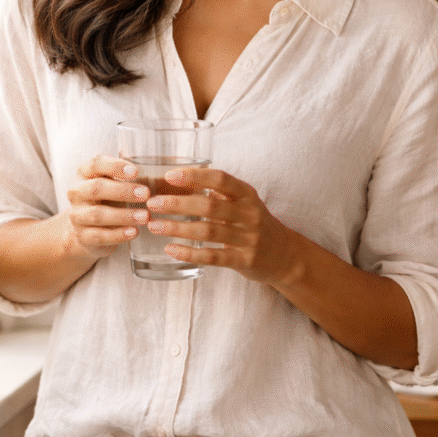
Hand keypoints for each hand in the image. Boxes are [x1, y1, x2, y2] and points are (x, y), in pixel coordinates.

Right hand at [64, 155, 150, 258]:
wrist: (88, 228)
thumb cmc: (107, 198)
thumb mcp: (112, 182)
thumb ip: (125, 174)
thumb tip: (155, 168)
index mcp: (84, 174)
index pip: (95, 164)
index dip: (115, 167)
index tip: (136, 171)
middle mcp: (77, 193)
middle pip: (96, 188)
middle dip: (123, 191)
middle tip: (146, 194)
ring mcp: (77, 216)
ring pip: (98, 214)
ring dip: (124, 215)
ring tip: (145, 216)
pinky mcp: (82, 236)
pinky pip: (99, 236)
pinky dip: (118, 234)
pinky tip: (134, 232)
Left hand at [145, 167, 296, 284]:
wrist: (285, 255)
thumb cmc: (255, 223)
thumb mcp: (244, 202)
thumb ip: (219, 192)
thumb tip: (179, 178)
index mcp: (247, 194)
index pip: (220, 178)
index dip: (194, 176)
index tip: (169, 176)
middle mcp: (249, 214)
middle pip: (209, 205)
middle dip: (178, 204)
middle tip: (152, 203)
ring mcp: (248, 238)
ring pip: (208, 230)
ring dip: (178, 228)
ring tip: (154, 226)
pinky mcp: (244, 260)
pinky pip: (212, 256)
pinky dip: (189, 252)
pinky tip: (170, 249)